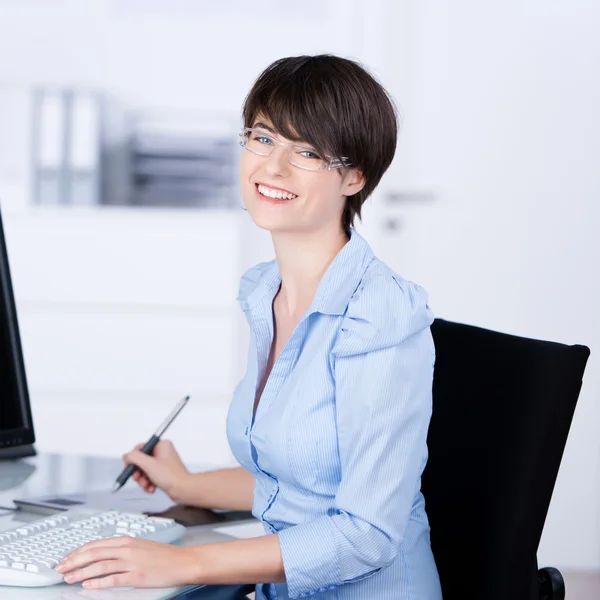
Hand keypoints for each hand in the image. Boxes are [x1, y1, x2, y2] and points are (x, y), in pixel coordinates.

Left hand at [55, 537, 199, 588]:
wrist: (182, 561)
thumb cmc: (162, 555)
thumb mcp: (140, 546)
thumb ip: (121, 548)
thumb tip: (102, 554)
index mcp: (126, 540)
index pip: (95, 544)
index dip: (77, 551)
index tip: (66, 559)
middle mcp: (127, 549)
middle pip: (94, 553)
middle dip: (74, 561)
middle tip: (60, 569)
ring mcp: (132, 562)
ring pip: (100, 565)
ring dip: (81, 572)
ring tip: (68, 579)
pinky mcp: (137, 576)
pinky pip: (113, 579)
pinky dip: (98, 582)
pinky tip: (87, 586)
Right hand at [123, 440, 188, 501]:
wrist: (183, 490)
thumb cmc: (171, 477)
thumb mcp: (149, 465)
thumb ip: (135, 458)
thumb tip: (127, 455)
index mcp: (162, 445)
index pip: (141, 448)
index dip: (133, 458)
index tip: (129, 467)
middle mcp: (163, 452)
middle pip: (141, 460)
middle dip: (138, 472)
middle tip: (138, 478)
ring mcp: (163, 463)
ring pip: (145, 470)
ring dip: (143, 479)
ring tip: (146, 485)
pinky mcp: (163, 473)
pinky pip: (150, 476)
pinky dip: (148, 483)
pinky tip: (151, 488)